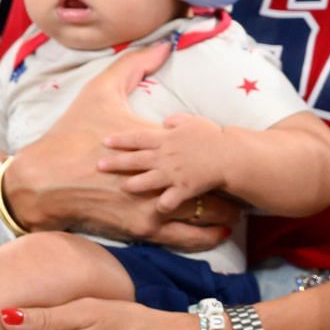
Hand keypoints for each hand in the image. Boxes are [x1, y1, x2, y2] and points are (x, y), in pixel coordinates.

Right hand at [4, 45, 239, 249]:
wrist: (40, 180)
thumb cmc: (71, 134)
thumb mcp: (100, 91)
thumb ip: (134, 64)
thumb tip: (163, 44)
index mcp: (154, 144)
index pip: (204, 149)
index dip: (222, 151)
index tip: (235, 150)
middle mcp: (158, 177)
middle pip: (211, 185)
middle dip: (228, 184)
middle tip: (244, 181)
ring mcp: (151, 206)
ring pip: (203, 214)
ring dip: (222, 212)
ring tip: (238, 210)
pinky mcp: (141, 229)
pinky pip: (183, 239)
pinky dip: (203, 236)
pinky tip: (219, 232)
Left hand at [97, 111, 227, 212]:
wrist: (230, 154)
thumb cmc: (213, 135)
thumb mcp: (193, 120)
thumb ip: (176, 120)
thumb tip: (165, 121)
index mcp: (166, 138)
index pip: (137, 138)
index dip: (120, 140)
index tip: (105, 141)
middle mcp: (165, 156)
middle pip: (135, 159)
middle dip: (116, 162)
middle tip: (99, 165)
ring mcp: (172, 174)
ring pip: (145, 181)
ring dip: (132, 184)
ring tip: (124, 186)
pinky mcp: (182, 189)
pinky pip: (166, 201)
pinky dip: (161, 205)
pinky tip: (157, 208)